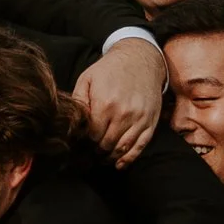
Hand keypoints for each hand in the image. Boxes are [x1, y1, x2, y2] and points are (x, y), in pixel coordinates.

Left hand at [73, 39, 166, 167]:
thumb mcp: (87, 79)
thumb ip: (78, 101)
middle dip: (94, 153)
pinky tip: (119, 164)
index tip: (77, 147)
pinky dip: (128, 159)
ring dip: (109, 158)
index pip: (91, 136)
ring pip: (121, 149)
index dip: (83, 144)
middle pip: (105, 145)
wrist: (140, 58)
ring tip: (99, 160)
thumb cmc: (110, 69)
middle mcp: (124, 114)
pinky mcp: (151, 122)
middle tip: (85, 156)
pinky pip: (140, 147)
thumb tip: (73, 124)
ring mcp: (139, 119)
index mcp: (105, 104)